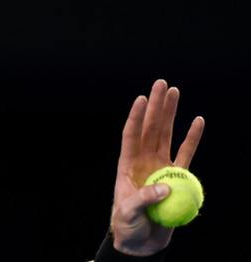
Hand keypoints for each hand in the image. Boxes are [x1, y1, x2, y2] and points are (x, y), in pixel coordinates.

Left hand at [111, 79, 204, 255]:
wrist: (141, 241)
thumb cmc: (127, 225)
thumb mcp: (128, 212)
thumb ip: (143, 199)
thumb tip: (165, 188)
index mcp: (127, 165)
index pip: (131, 135)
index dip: (136, 117)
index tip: (142, 98)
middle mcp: (144, 161)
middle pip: (150, 128)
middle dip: (156, 106)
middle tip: (161, 84)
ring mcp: (160, 166)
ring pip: (167, 134)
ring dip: (170, 114)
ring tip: (173, 92)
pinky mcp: (176, 177)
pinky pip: (186, 154)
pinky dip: (192, 138)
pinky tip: (197, 120)